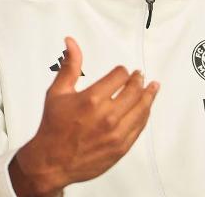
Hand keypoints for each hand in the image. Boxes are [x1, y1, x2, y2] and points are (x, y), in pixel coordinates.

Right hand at [9, 37, 159, 196]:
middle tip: (140, 76)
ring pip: (142, 108)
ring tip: (153, 87)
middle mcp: (107, 116)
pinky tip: (146, 108)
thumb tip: (71, 43)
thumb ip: (70, 66)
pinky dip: (144, 114)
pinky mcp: (121, 147)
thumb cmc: (53, 128)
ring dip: (148, 95)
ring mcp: (116, 133)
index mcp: (92, 99)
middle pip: (134, 90)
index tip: (122, 71)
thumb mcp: (58, 92)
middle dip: (138, 80)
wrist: (52, 162)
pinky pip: (139, 126)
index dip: (122, 71)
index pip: (120, 76)